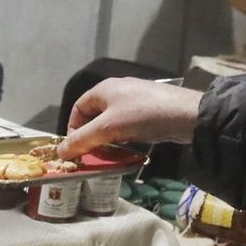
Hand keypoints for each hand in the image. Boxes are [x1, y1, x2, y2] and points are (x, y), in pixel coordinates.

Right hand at [57, 78, 200, 160]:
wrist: (186, 115)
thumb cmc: (143, 116)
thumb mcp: (108, 128)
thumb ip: (82, 139)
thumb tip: (59, 151)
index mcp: (103, 89)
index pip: (78, 108)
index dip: (73, 129)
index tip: (76, 149)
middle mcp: (117, 91)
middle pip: (94, 116)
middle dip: (91, 137)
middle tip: (93, 156)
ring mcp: (134, 100)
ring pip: (112, 123)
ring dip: (108, 140)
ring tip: (111, 156)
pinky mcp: (148, 111)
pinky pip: (128, 126)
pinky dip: (123, 138)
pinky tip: (129, 150)